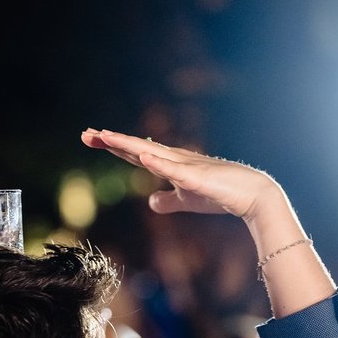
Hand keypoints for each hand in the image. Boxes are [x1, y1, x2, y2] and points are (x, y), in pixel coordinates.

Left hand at [81, 128, 282, 222]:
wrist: (252, 195)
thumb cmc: (220, 194)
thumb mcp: (186, 200)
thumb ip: (167, 201)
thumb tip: (150, 203)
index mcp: (170, 164)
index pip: (135, 153)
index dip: (112, 146)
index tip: (91, 138)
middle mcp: (174, 159)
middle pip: (136, 148)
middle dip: (111, 141)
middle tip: (85, 133)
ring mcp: (185, 166)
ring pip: (150, 153)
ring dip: (128, 145)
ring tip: (105, 137)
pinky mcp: (198, 177)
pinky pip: (175, 170)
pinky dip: (158, 162)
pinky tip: (143, 157)